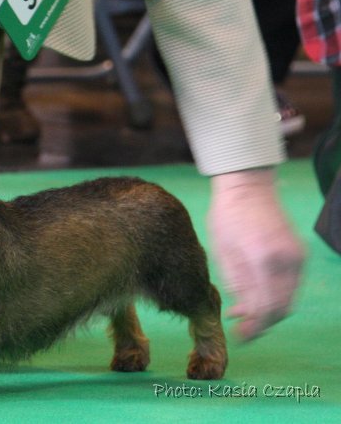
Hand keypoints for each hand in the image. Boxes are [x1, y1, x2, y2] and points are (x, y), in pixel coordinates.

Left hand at [208, 168, 304, 340]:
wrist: (247, 186)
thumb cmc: (227, 215)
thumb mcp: (222, 251)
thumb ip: (236, 284)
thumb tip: (244, 314)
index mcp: (263, 258)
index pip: (266, 305)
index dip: (254, 326)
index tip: (240, 336)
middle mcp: (287, 259)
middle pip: (282, 307)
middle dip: (262, 323)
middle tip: (242, 330)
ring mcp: (297, 256)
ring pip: (289, 298)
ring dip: (269, 311)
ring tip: (244, 314)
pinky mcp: (299, 254)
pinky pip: (291, 285)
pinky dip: (276, 296)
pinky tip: (254, 297)